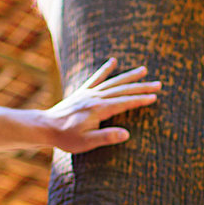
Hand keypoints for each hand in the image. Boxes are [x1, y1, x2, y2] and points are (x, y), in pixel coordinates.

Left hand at [43, 59, 160, 152]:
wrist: (45, 127)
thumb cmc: (66, 137)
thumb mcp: (86, 142)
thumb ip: (107, 137)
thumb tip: (127, 134)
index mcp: (99, 109)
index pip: (124, 102)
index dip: (140, 100)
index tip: (155, 97)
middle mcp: (95, 97)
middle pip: (123, 90)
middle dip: (141, 87)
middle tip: (158, 84)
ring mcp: (89, 93)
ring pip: (113, 82)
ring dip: (129, 76)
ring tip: (144, 70)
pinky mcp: (82, 92)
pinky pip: (96, 78)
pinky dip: (105, 70)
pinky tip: (113, 61)